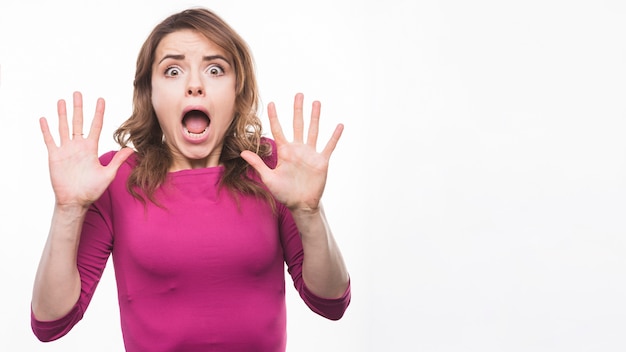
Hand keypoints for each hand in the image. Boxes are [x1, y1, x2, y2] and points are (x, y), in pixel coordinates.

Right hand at [39, 91, 132, 207]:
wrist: (75, 201)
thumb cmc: (92, 190)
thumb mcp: (107, 174)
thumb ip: (117, 160)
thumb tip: (131, 148)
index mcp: (91, 148)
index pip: (96, 126)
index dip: (98, 113)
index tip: (101, 99)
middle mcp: (78, 146)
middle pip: (78, 122)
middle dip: (78, 108)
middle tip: (78, 93)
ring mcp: (66, 150)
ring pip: (63, 127)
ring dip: (62, 114)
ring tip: (62, 100)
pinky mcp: (55, 156)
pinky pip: (49, 140)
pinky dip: (46, 130)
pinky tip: (44, 118)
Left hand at [241, 93, 342, 211]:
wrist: (301, 205)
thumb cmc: (284, 193)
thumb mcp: (269, 178)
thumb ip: (257, 164)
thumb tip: (242, 152)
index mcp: (285, 151)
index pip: (278, 130)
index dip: (275, 117)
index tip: (272, 103)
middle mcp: (298, 149)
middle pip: (297, 124)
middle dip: (298, 110)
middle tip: (299, 94)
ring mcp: (310, 154)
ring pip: (313, 131)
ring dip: (315, 117)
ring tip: (316, 102)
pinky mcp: (321, 161)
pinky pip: (329, 146)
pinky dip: (334, 136)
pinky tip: (339, 125)